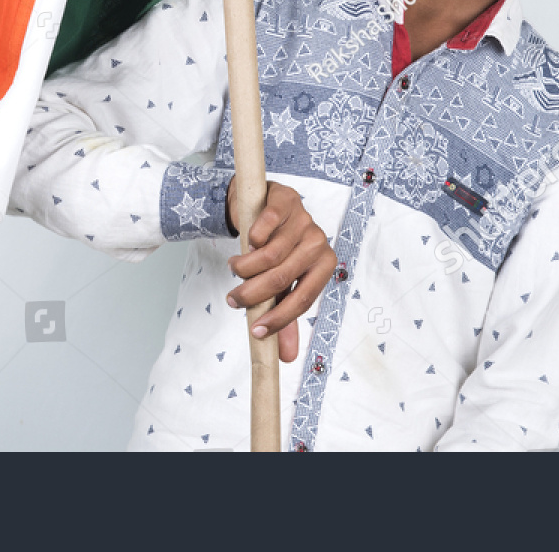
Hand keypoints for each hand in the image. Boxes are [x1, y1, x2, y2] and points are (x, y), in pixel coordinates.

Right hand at [224, 177, 336, 362]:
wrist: (267, 206)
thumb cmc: (277, 250)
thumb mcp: (282, 282)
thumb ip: (284, 315)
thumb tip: (285, 357)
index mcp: (325, 266)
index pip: (303, 300)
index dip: (278, 319)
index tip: (255, 331)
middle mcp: (319, 242)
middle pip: (282, 278)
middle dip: (253, 295)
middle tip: (233, 300)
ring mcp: (304, 219)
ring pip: (269, 254)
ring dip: (245, 268)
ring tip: (234, 269)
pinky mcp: (286, 200)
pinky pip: (265, 226)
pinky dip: (251, 240)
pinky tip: (245, 244)